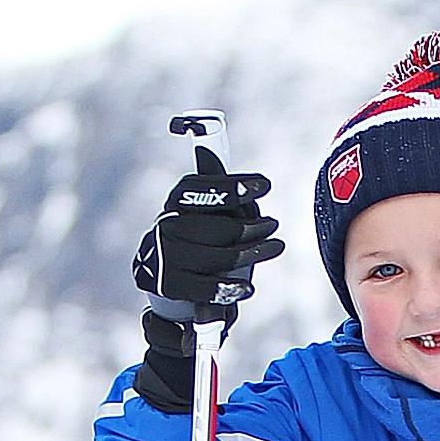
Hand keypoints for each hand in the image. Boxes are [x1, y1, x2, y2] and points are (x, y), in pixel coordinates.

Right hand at [133, 146, 282, 321]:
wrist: (165, 272)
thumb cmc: (195, 234)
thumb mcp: (203, 208)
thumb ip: (215, 189)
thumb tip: (205, 151)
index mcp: (176, 202)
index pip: (200, 190)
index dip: (232, 188)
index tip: (264, 185)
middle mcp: (168, 227)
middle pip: (219, 228)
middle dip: (252, 227)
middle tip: (272, 224)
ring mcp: (168, 257)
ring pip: (220, 257)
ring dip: (253, 253)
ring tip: (275, 247)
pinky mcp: (171, 285)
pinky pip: (207, 288)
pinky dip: (230, 289)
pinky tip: (247, 287)